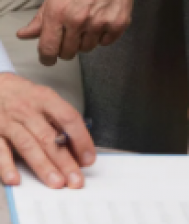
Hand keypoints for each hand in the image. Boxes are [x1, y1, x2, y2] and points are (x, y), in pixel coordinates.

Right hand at [0, 73, 94, 187]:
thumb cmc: (23, 96)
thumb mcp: (44, 98)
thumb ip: (58, 119)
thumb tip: (77, 147)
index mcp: (45, 98)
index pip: (68, 117)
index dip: (81, 138)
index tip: (89, 158)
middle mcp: (28, 109)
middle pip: (49, 137)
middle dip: (65, 161)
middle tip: (76, 180)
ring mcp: (9, 121)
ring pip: (28, 146)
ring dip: (44, 166)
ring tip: (56, 182)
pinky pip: (0, 151)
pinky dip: (7, 166)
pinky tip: (15, 179)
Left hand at [17, 0, 145, 64]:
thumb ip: (41, 16)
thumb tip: (24, 35)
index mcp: (58, 11)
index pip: (48, 49)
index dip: (47, 57)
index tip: (49, 57)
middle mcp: (78, 20)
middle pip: (68, 53)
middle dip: (67, 46)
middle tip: (71, 32)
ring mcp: (99, 23)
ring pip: (87, 48)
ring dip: (85, 40)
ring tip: (89, 20)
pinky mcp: (119, 23)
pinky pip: (106, 42)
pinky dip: (103, 35)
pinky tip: (102, 18)